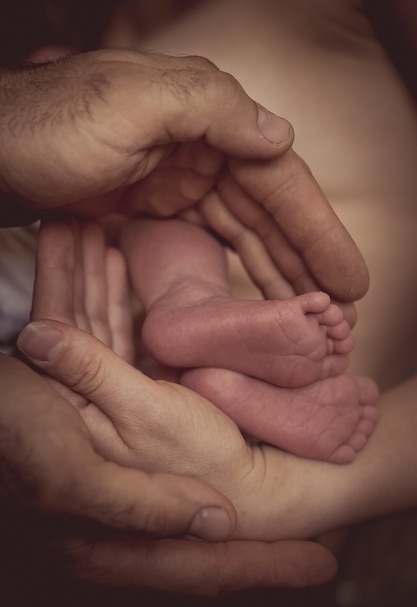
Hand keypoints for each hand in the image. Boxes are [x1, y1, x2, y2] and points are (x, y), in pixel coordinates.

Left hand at [0, 48, 367, 301]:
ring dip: (277, 274)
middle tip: (340, 313)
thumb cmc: (51, 123)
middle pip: (268, 213)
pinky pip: (207, 243)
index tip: (348, 280)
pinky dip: (234, 270)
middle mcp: (201, 147)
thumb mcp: (132, 101)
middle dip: (306, 262)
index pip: (278, 179)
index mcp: (205, 117)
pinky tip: (255, 297)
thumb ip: (211, 109)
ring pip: (242, 233)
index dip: (317, 232)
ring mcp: (177, 179)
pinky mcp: (155, 206)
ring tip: (309, 316)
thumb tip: (281, 136)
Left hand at [16, 219, 336, 591]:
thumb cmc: (200, 456)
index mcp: (79, 405)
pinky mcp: (140, 379)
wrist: (245, 484)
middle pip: (73, 317)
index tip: (57, 230)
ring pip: (95, 317)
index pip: (56, 329)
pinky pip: (120, 327)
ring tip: (92, 230)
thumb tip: (31, 336)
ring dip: (93, 273)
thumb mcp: (145, 412)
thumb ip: (90, 373)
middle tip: (71, 217)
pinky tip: (116, 263)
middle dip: (73, 265)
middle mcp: (89, 394)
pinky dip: (119, 294)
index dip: (57, 276)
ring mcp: (114, 384)